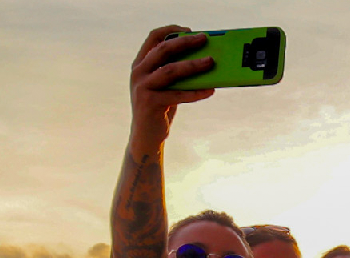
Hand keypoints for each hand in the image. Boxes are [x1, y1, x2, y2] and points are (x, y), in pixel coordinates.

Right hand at [128, 26, 215, 143]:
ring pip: (170, 70)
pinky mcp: (150, 102)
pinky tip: (210, 90)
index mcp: (140, 63)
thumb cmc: (160, 107)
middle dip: (185, 42)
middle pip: (163, 49)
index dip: (171, 30)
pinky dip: (196, 92)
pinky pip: (178, 94)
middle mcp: (138, 72)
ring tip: (211, 62)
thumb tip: (203, 58)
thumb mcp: (165, 85)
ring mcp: (143, 87)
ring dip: (193, 65)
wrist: (146, 135)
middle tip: (204, 39)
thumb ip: (174, 71)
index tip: (190, 30)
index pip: (153, 37)